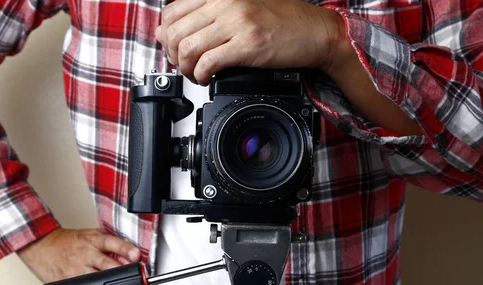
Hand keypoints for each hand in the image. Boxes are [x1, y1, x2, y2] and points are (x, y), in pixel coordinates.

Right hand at [17, 228, 140, 283]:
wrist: (41, 245)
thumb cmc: (68, 242)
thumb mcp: (89, 236)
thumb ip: (109, 244)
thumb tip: (130, 258)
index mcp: (93, 240)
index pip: (112, 242)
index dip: (125, 249)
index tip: (136, 255)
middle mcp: (86, 254)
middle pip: (107, 265)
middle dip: (121, 274)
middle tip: (136, 283)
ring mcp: (77, 270)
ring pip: (96, 283)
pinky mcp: (67, 283)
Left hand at [156, 0, 344, 84]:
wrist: (315, 31)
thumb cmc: (281, 21)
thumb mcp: (240, 8)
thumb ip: (209, 16)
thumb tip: (176, 34)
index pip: (173, 13)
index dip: (167, 37)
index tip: (175, 50)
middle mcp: (225, 3)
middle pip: (176, 32)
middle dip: (173, 56)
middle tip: (183, 67)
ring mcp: (236, 22)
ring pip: (188, 48)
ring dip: (185, 68)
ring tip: (195, 75)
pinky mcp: (247, 44)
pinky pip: (208, 62)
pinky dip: (200, 75)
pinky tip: (206, 78)